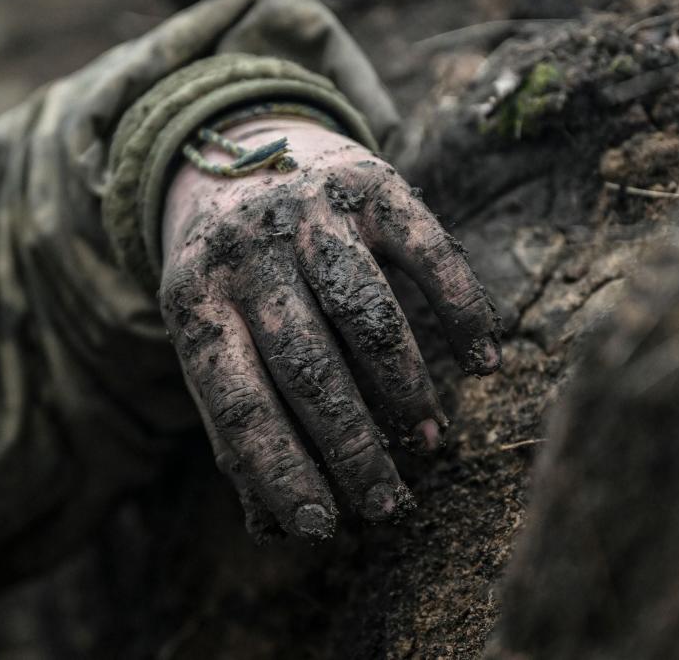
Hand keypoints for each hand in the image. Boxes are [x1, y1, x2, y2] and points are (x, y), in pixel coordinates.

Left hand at [160, 117, 500, 539]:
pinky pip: (428, 253)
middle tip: (389, 505)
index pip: (238, 401)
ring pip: (368, 317)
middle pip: (308, 367)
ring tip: (427, 444)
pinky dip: (463, 312)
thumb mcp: (206, 334)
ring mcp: (309, 211)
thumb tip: (273, 526)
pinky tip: (486, 363)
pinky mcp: (369, 181)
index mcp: (193, 299)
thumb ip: (231, 419)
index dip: (281, 470)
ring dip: (406, 391)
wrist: (233, 150)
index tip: (322, 527)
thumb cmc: (227, 276)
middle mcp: (247, 252)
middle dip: (354, 448)